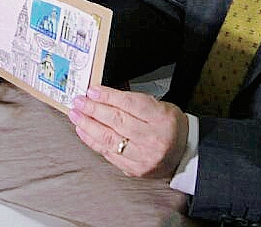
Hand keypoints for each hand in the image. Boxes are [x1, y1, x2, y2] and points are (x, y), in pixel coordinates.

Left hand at [69, 86, 188, 178]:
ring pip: (109, 139)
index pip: (130, 104)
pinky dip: (93, 142)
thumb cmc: (170, 126)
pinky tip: (83, 132)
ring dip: (88, 126)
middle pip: (117, 121)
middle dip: (93, 109)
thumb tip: (103, 95)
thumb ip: (134, 101)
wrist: (185, 154)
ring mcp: (144, 157)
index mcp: (162, 118)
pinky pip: (109, 154)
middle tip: (79, 102)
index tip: (92, 91)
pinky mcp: (135, 169)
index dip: (108, 96)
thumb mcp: (160, 106)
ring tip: (76, 115)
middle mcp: (153, 138)